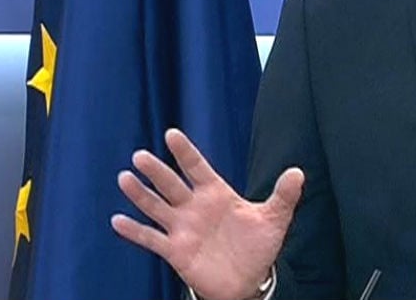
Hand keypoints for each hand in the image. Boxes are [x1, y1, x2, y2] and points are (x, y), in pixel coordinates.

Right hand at [111, 129, 303, 299]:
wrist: (247, 280)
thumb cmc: (258, 246)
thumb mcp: (275, 219)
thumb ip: (284, 196)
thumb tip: (297, 172)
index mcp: (217, 194)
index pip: (198, 168)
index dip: (185, 152)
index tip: (171, 135)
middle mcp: (195, 207)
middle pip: (172, 185)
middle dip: (157, 171)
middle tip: (140, 156)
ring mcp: (183, 228)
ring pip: (157, 207)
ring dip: (140, 195)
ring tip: (125, 178)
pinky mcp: (175, 250)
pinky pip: (151, 239)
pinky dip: (134, 231)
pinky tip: (117, 221)